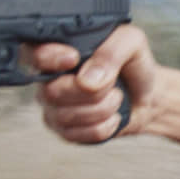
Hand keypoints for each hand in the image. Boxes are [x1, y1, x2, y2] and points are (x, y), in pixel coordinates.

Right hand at [28, 24, 159, 142]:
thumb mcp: (130, 43)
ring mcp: (52, 107)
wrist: (146, 94)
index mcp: (57, 50)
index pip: (33, 53)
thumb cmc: (132, 63)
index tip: (73, 58)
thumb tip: (86, 81)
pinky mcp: (64, 130)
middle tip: (113, 84)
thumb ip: (110, 53)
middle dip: (92, 91)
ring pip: (65, 116)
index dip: (48, 58)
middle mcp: (47, 79)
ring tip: (117, 97)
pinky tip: (113, 116)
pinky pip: (77, 135)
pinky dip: (104, 126)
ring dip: (102, 108)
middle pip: (52, 91)